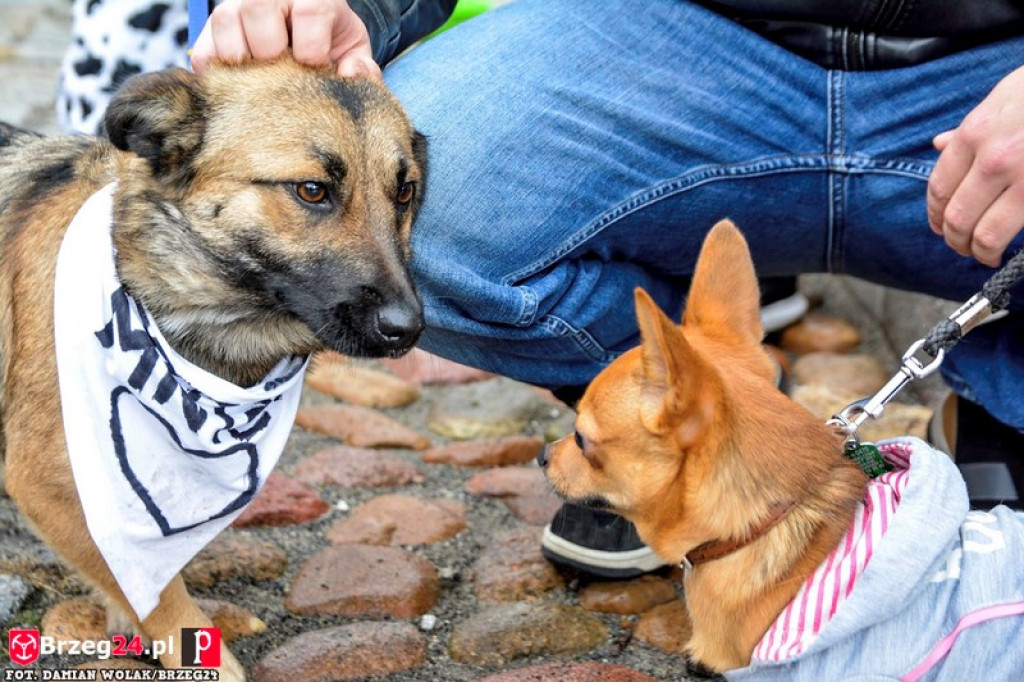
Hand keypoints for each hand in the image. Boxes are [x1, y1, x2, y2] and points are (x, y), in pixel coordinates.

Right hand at [190, 0, 380, 78]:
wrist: (309, 34)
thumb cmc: (330, 43)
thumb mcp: (353, 50)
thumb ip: (361, 66)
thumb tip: (352, 75)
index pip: (310, 10)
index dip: (313, 48)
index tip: (315, 66)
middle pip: (259, 9)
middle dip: (272, 51)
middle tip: (283, 73)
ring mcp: (237, 7)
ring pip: (225, 21)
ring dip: (240, 59)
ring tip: (258, 79)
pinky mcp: (214, 31)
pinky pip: (203, 49)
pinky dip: (213, 70)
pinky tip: (234, 84)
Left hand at [927, 64, 1023, 266]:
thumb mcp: (1005, 96)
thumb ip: (970, 128)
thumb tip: (940, 144)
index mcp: (975, 134)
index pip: (940, 188)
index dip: (936, 214)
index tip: (940, 226)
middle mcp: (994, 160)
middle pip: (958, 218)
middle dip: (956, 240)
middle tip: (962, 247)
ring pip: (987, 235)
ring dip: (981, 252)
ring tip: (985, 254)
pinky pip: (1017, 231)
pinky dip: (1009, 248)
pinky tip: (1010, 250)